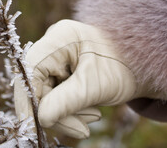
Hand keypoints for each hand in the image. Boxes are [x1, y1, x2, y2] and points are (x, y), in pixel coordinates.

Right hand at [14, 20, 164, 138]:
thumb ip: (67, 101)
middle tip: (81, 129)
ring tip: (92, 117)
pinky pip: (53, 97)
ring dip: (65, 114)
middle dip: (56, 111)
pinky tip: (88, 111)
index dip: (27, 98)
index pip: (30, 68)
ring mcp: (53, 59)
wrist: (139, 67)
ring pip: (44, 95)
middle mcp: (51, 46)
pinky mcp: (57, 72)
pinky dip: (68, 111)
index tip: (34, 125)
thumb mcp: (96, 86)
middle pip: (36, 85)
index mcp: (60, 38)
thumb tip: (41, 119)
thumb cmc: (121, 67)